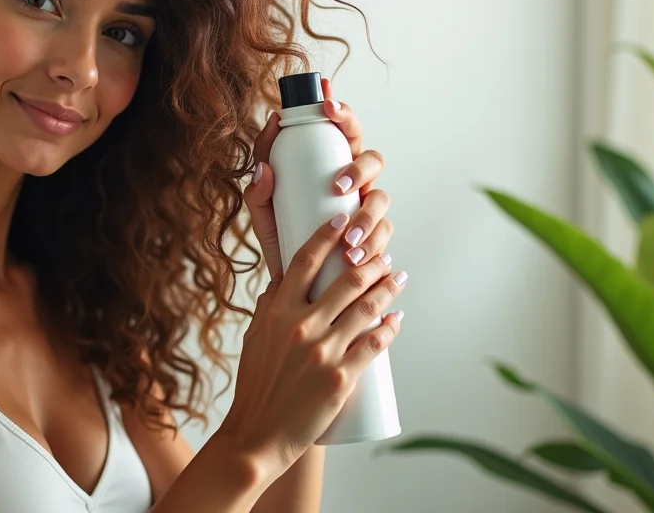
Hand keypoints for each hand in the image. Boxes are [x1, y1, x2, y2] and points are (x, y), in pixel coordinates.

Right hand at [220, 80, 404, 478]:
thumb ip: (269, 307)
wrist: (257, 435)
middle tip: (383, 253)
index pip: (304, 260)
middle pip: (345, 279)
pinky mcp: (342, 377)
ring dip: (387, 288)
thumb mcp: (255, 337)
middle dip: (371, 261)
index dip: (326, 234)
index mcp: (275, 310)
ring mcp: (322, 351)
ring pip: (366, 308)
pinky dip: (390, 327)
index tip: (342, 218)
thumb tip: (282, 282)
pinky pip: (375, 344)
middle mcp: (300, 325)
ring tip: (398, 277)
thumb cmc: (255, 386)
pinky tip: (397, 317)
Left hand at [243, 78, 393, 278]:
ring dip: (367, 216)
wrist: (297, 283)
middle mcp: (356, 181)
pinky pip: (385, 233)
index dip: (342, 112)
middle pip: (373, 158)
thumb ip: (258, 191)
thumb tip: (263, 167)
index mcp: (332, 163)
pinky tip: (356, 255)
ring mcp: (368, 208)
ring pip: (382, 198)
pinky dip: (373, 243)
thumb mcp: (264, 215)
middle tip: (338, 185)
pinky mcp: (377, 236)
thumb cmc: (283, 237)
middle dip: (360, 168)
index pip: (342, 130)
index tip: (327, 104)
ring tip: (347, 236)